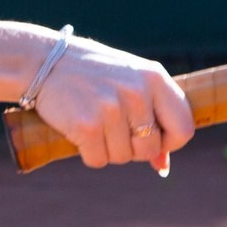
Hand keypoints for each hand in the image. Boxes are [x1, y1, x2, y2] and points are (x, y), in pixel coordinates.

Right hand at [29, 37, 195, 173]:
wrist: (43, 61)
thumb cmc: (91, 74)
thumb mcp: (129, 82)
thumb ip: (152, 115)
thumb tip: (162, 166)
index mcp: (154, 78)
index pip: (183, 128)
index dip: (169, 143)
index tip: (153, 140)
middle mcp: (137, 93)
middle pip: (150, 149)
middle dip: (132, 149)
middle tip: (112, 129)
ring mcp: (112, 109)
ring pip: (122, 157)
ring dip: (107, 149)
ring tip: (93, 123)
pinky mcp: (87, 126)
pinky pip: (98, 160)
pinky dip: (88, 153)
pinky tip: (78, 130)